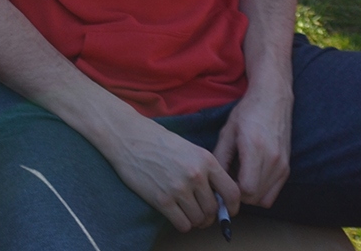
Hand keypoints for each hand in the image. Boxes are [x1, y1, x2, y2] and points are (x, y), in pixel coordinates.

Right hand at [103, 116, 239, 231]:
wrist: (127, 136)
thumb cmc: (157, 141)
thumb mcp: (189, 148)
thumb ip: (205, 170)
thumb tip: (218, 196)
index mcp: (205, 160)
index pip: (232, 192)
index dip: (232, 207)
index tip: (227, 211)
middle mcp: (195, 175)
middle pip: (214, 209)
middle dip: (209, 215)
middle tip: (200, 212)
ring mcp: (178, 188)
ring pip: (199, 219)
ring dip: (195, 220)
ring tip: (187, 213)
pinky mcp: (161, 200)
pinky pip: (182, 224)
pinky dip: (182, 224)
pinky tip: (176, 214)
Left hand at [214, 83, 291, 206]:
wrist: (273, 99)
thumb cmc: (247, 112)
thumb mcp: (227, 132)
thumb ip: (220, 157)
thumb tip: (214, 180)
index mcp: (255, 148)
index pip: (247, 189)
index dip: (232, 191)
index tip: (222, 181)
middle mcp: (273, 160)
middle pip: (255, 197)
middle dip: (239, 194)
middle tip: (228, 180)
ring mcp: (283, 165)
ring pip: (266, 199)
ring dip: (250, 194)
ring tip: (239, 177)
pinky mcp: (287, 167)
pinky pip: (274, 192)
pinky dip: (261, 191)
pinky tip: (251, 176)